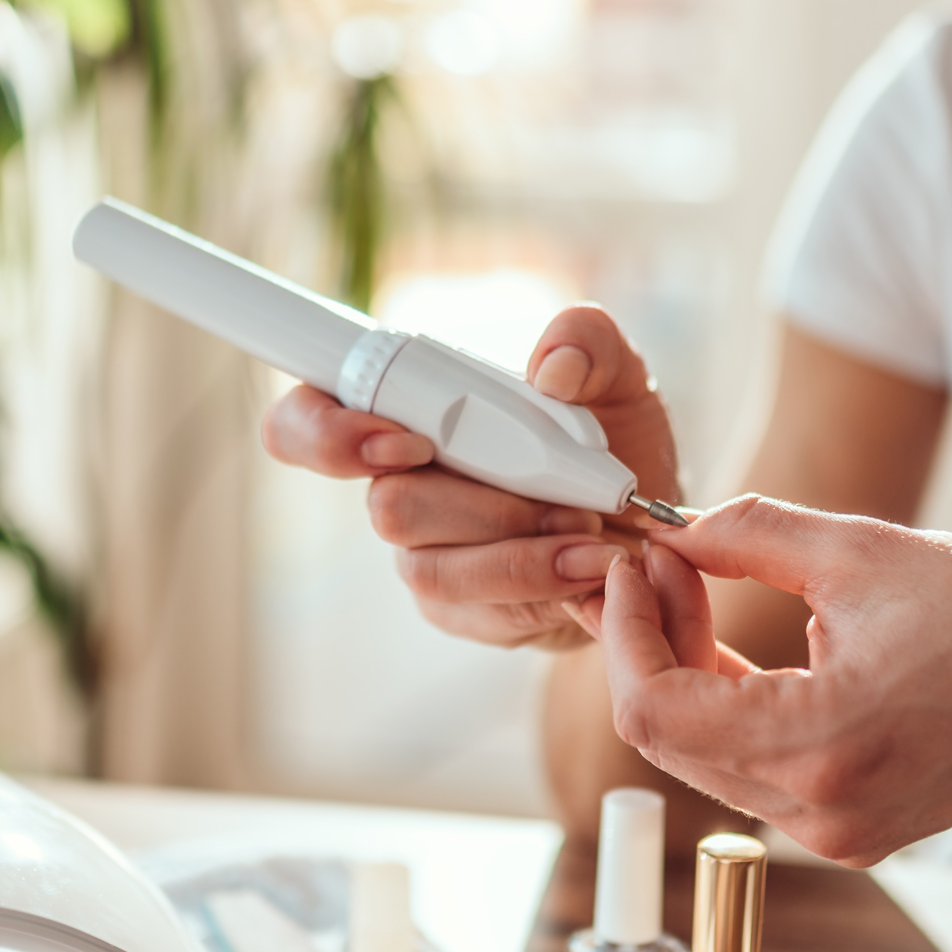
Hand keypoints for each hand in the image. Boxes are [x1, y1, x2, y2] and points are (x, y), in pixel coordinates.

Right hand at [259, 306, 680, 650]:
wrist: (649, 525)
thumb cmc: (611, 440)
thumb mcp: (616, 372)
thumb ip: (586, 340)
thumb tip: (552, 369)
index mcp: (404, 415)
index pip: (302, 422)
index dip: (325, 435)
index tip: (408, 441)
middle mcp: (398, 487)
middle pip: (385, 506)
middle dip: (479, 503)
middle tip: (561, 494)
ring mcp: (425, 555)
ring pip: (432, 568)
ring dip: (518, 553)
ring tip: (590, 535)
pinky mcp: (462, 611)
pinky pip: (482, 611)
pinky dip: (544, 586)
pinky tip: (593, 568)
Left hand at [596, 497, 951, 864]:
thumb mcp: (861, 550)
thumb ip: (746, 534)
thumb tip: (668, 532)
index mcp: (819, 745)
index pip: (653, 712)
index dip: (621, 633)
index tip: (631, 564)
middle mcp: (818, 813)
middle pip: (667, 738)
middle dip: (644, 642)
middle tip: (659, 561)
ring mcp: (832, 834)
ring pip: (702, 757)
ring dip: (680, 671)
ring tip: (694, 584)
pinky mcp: (847, 831)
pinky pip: (748, 770)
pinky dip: (724, 704)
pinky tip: (729, 639)